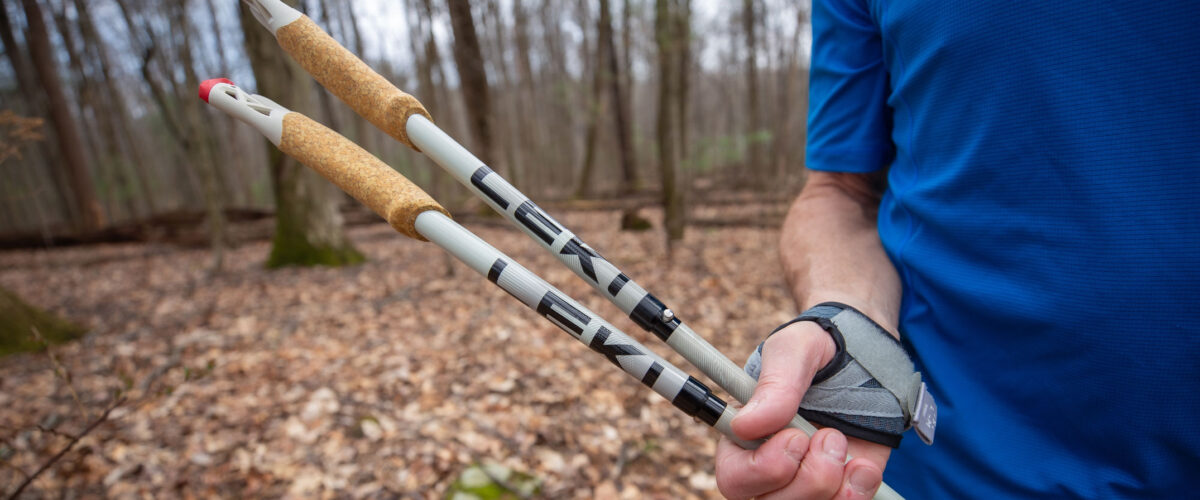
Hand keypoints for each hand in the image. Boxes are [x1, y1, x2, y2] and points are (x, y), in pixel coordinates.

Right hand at [715, 321, 890, 498]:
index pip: (734, 478)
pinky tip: (862, 464)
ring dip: (833, 483)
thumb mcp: (796, 351)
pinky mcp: (842, 490)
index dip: (763, 469)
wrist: (868, 357)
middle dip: (809, 477)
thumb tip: (746, 425)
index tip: (795, 437)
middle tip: (829, 436)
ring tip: (842, 441)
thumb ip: (774, 385)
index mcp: (745, 436)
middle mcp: (772, 466)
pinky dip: (858, 492)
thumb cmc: (820, 349)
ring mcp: (807, 481)